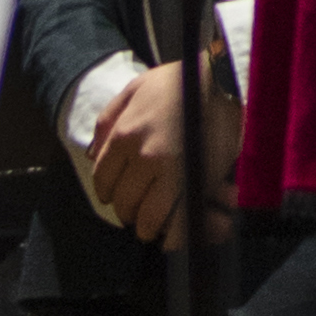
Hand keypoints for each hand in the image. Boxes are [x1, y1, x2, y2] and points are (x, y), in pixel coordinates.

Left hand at [88, 58, 242, 247]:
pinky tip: (170, 236)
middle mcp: (142, 156)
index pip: (103, 178)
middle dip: (127, 209)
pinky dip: (172, 236)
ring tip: (151, 225)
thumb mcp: (135, 87)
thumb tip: (92, 152)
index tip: (114, 194)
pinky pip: (177, 222)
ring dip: (147, 225)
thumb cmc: (179, 81)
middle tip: (134, 209)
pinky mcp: (196, 182)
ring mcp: (170, 172)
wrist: (223, 79)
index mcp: (124, 134)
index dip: (107, 191)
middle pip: (123, 201)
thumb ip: (109, 118)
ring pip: (146, 217)